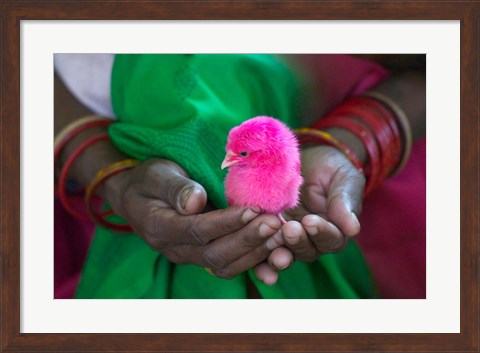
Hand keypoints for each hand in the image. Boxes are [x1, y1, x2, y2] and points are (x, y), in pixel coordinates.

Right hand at [103, 158, 282, 279]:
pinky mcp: (203, 254)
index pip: (197, 230)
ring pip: (225, 265)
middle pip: (214, 254)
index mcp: (159, 227)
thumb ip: (174, 188)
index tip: (253, 210)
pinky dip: (254, 259)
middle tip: (275, 223)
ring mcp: (189, 255)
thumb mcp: (156, 175)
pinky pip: (229, 265)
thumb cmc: (149, 179)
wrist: (139, 196)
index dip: (227, 223)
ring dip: (255, 253)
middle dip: (248, 239)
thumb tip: (195, 202)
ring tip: (280, 235)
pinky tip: (275, 248)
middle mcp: (174, 248)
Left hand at [255, 145, 364, 281]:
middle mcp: (311, 240)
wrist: (307, 159)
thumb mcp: (344, 180)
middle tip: (288, 229)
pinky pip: (262, 246)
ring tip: (270, 242)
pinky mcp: (267, 231)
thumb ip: (345, 203)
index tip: (311, 221)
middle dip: (296, 242)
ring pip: (283, 252)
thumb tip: (353, 229)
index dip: (321, 233)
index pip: (331, 239)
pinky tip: (249, 253)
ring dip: (275, 252)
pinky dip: (256, 254)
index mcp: (334, 231)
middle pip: (306, 250)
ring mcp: (287, 237)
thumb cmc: (332, 169)